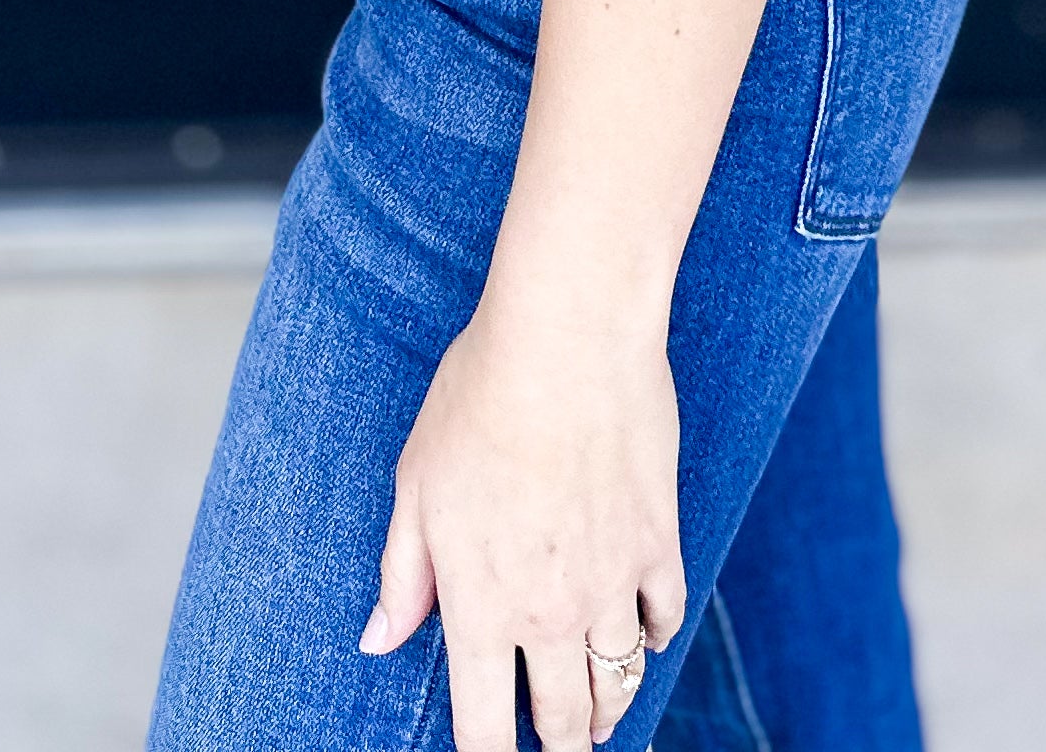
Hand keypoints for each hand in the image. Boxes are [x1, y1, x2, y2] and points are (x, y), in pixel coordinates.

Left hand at [362, 299, 689, 748]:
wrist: (570, 334)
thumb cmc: (479, 397)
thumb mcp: (415, 485)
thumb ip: (403, 575)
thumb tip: (381, 641)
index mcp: (481, 604)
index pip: (484, 728)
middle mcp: (550, 611)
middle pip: (562, 722)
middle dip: (559, 749)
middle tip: (557, 748)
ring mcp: (613, 581)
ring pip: (617, 682)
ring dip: (606, 710)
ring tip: (599, 720)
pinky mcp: (660, 540)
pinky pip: (664, 619)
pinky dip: (650, 640)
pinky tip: (639, 637)